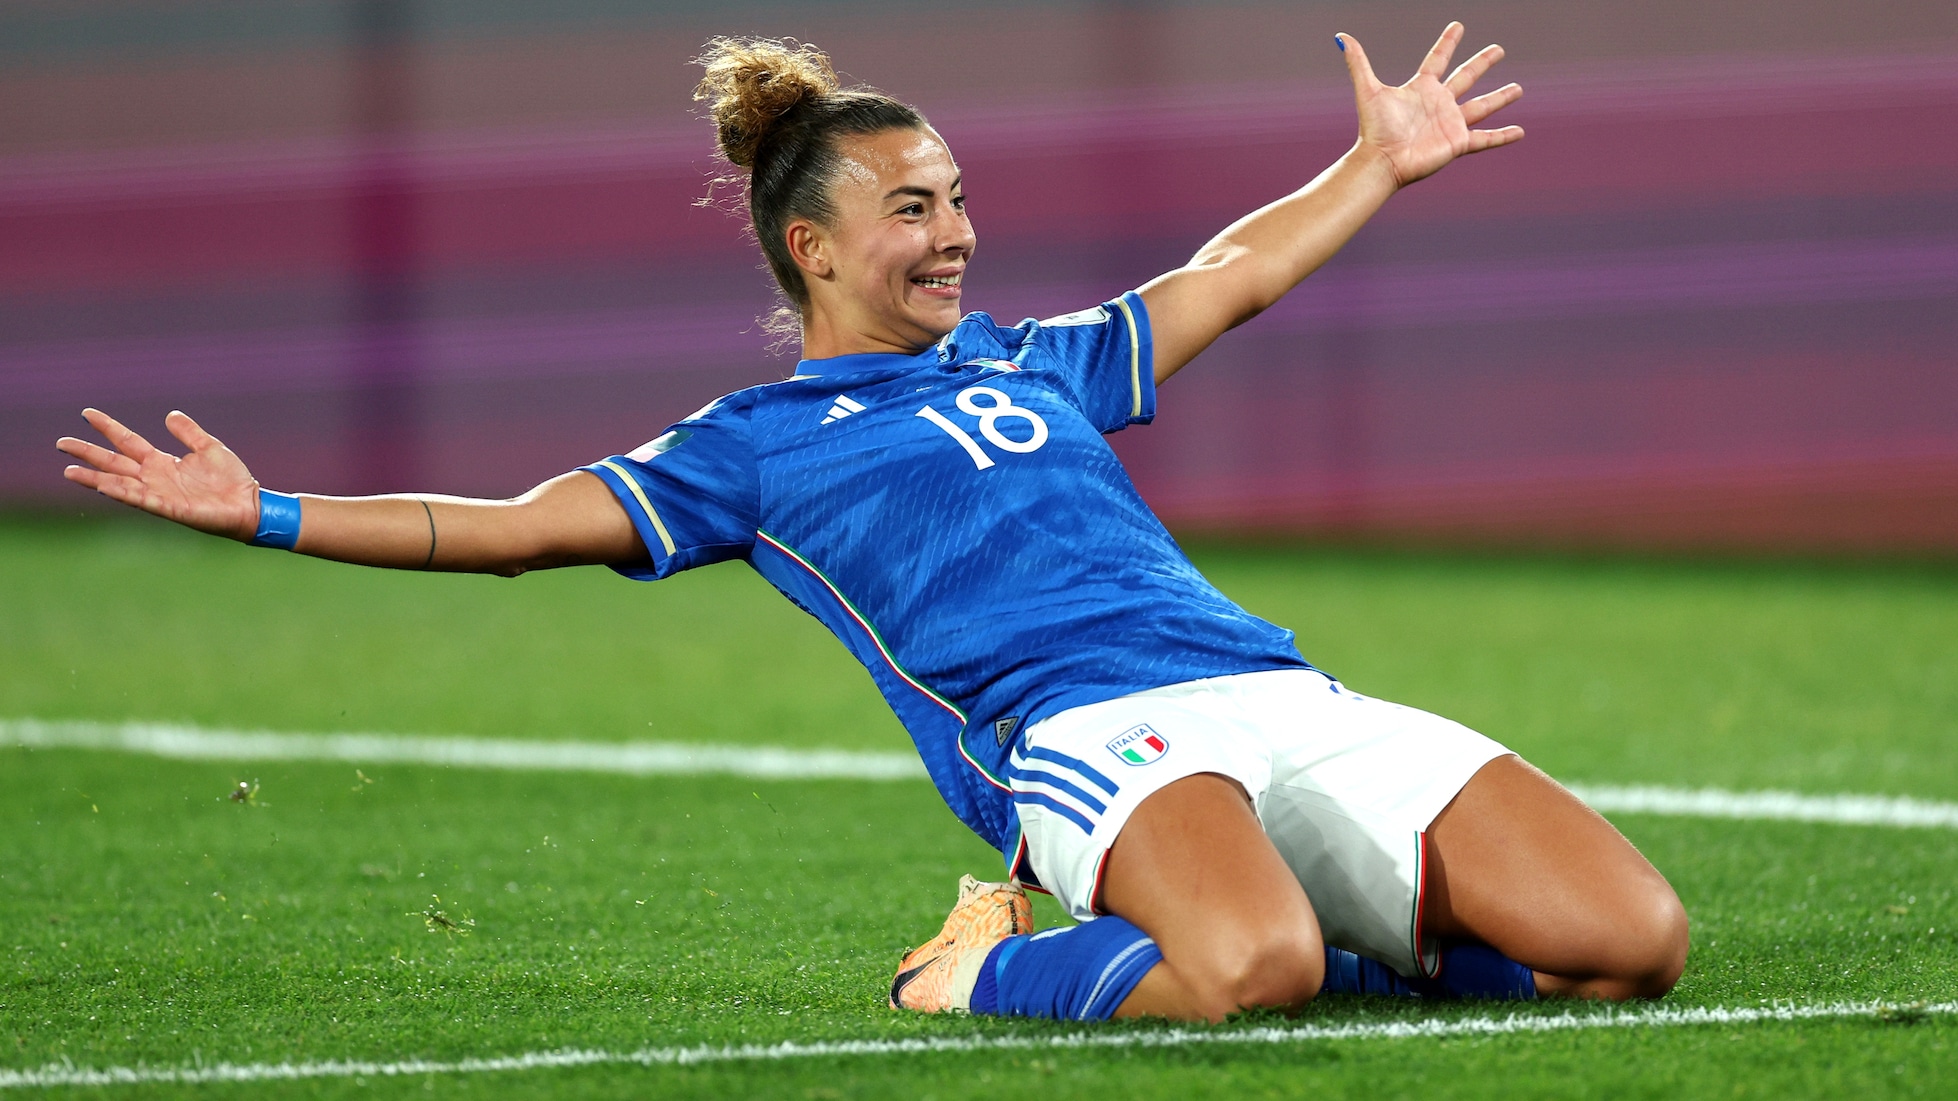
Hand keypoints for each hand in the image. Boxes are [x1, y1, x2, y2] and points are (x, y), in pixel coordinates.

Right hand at [57, 409, 261, 540]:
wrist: (250, 504)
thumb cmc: (232, 480)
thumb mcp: (209, 447)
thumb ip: (189, 432)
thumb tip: (170, 414)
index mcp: (163, 462)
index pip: (128, 441)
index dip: (108, 427)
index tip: (87, 413)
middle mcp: (155, 477)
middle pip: (114, 462)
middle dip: (89, 453)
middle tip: (61, 443)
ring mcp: (159, 493)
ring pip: (119, 483)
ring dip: (95, 478)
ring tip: (69, 471)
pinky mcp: (169, 508)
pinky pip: (140, 500)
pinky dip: (122, 493)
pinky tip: (104, 485)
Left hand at [1338, 22, 1523, 187]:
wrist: (1382, 161)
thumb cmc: (1374, 129)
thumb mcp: (1368, 90)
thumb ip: (1358, 62)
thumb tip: (1341, 36)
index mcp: (1421, 88)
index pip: (1438, 59)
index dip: (1448, 42)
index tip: (1458, 26)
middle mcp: (1439, 103)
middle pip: (1466, 77)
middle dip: (1482, 63)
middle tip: (1498, 49)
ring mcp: (1450, 123)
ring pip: (1481, 106)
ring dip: (1500, 97)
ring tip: (1518, 89)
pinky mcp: (1457, 143)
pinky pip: (1485, 138)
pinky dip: (1502, 136)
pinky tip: (1519, 132)